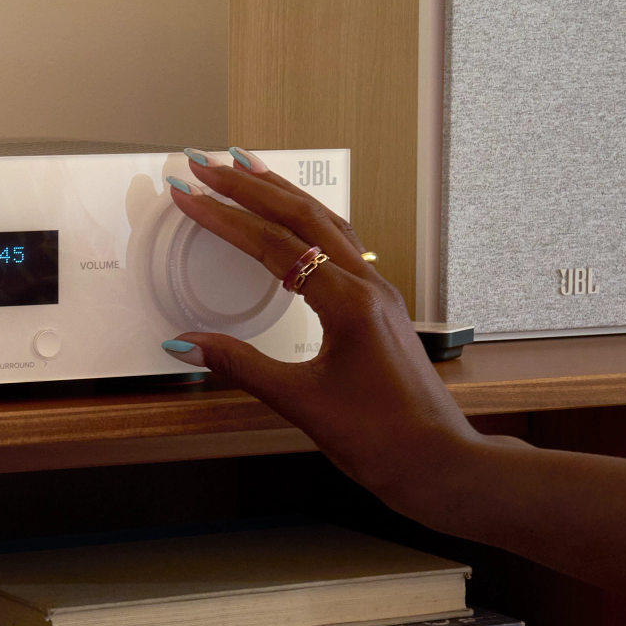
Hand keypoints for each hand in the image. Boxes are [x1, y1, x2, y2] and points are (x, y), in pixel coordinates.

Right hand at [160, 147, 484, 513]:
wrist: (437, 462)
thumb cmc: (382, 437)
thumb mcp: (300, 403)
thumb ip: (240, 366)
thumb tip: (188, 344)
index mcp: (348, 304)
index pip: (274, 245)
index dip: (225, 218)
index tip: (190, 196)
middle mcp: (367, 286)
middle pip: (301, 216)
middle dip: (249, 186)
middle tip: (207, 164)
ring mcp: (377, 292)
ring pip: (325, 223)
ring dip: (281, 194)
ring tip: (245, 170)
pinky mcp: (378, 306)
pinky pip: (340, 245)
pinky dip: (306, 221)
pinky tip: (289, 221)